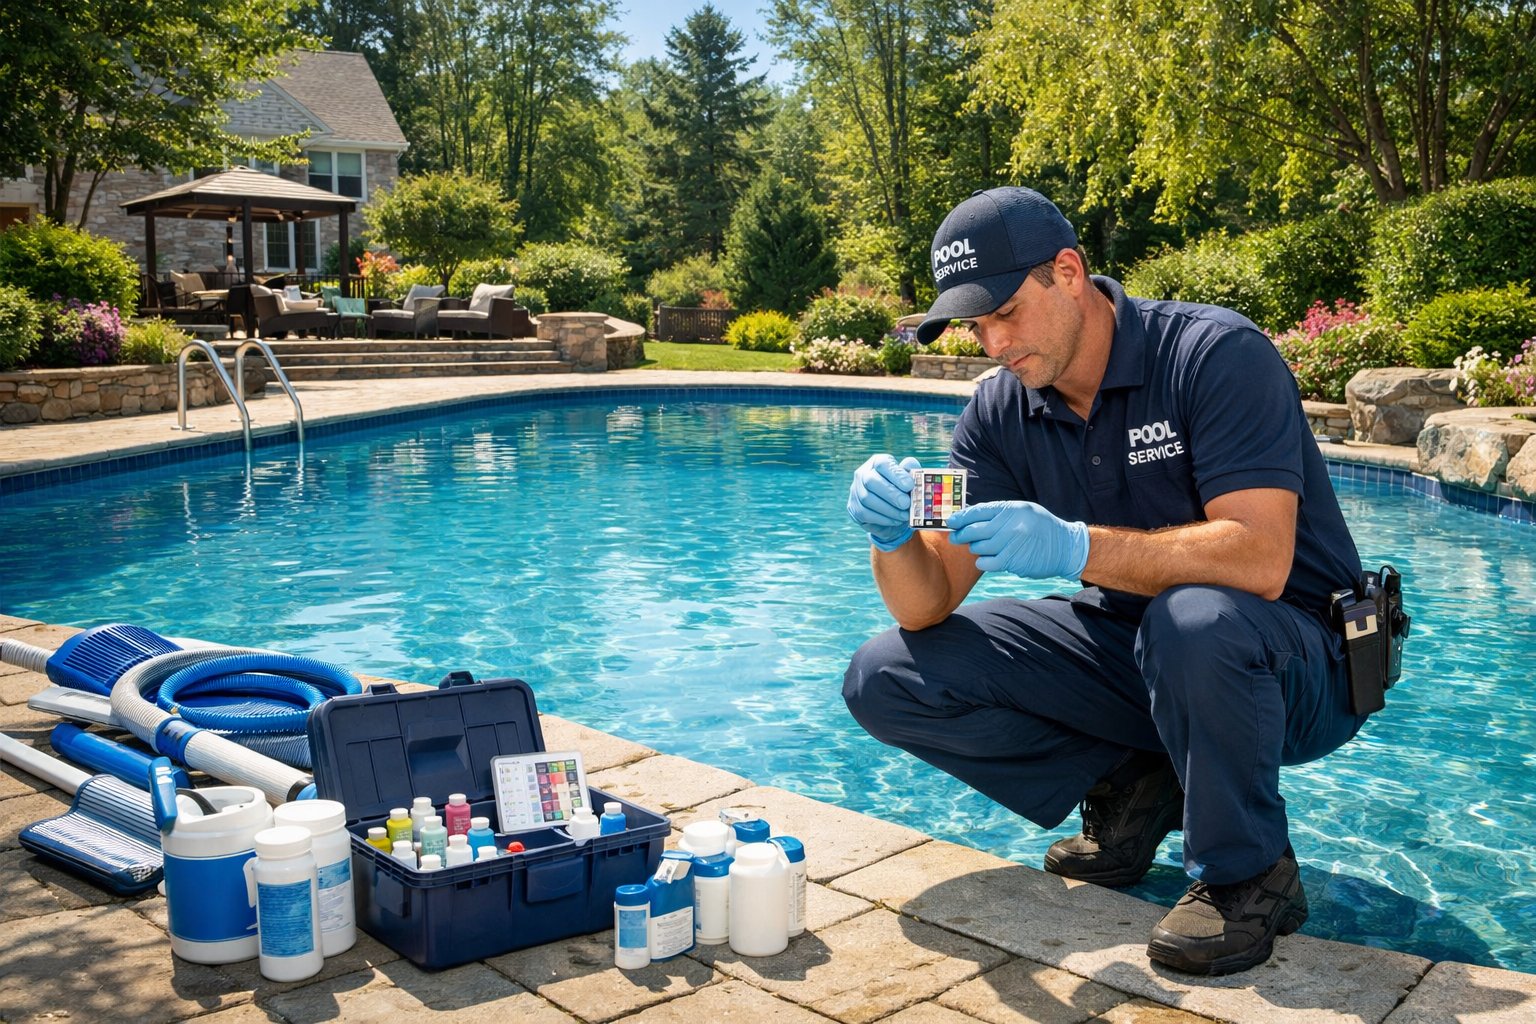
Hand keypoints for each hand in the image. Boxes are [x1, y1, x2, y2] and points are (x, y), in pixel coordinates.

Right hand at [847, 454, 921, 551]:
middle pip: (870, 480)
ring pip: (867, 499)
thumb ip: (911, 471)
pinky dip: (882, 519)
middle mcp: (862, 474)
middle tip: (906, 503)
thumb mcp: (909, 479)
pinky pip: (865, 514)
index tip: (910, 486)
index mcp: (877, 462)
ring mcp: (856, 491)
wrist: (893, 511)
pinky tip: (895, 520)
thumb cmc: (902, 491)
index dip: (896, 474)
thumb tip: (910, 465)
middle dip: (890, 493)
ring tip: (904, 515)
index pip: (882, 464)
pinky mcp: (854, 507)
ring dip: (888, 509)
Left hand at [946, 501, 1089, 578]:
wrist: (1065, 547)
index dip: (961, 517)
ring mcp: (1010, 543)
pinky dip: (983, 561)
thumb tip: (970, 518)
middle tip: (955, 537)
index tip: (951, 521)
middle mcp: (1009, 525)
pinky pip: (986, 562)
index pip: (978, 511)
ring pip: (978, 547)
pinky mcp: (1012, 561)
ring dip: (976, 548)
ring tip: (984, 547)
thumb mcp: (1023, 510)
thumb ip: (999, 513)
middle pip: (974, 530)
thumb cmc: (1041, 527)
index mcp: (1011, 509)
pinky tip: (989, 558)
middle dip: (961, 534)